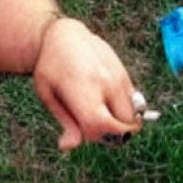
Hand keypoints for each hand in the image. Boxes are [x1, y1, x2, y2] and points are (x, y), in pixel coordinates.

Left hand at [31, 16, 141, 150]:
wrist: (65, 35)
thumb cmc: (50, 66)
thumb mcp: (47, 93)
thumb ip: (64, 121)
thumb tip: (67, 147)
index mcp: (84, 89)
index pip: (104, 125)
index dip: (97, 136)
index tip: (85, 131)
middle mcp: (106, 84)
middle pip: (123, 125)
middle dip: (111, 133)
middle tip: (91, 123)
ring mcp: (119, 78)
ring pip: (133, 116)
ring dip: (120, 123)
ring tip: (98, 112)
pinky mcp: (126, 75)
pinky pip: (135, 104)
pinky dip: (125, 111)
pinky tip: (105, 101)